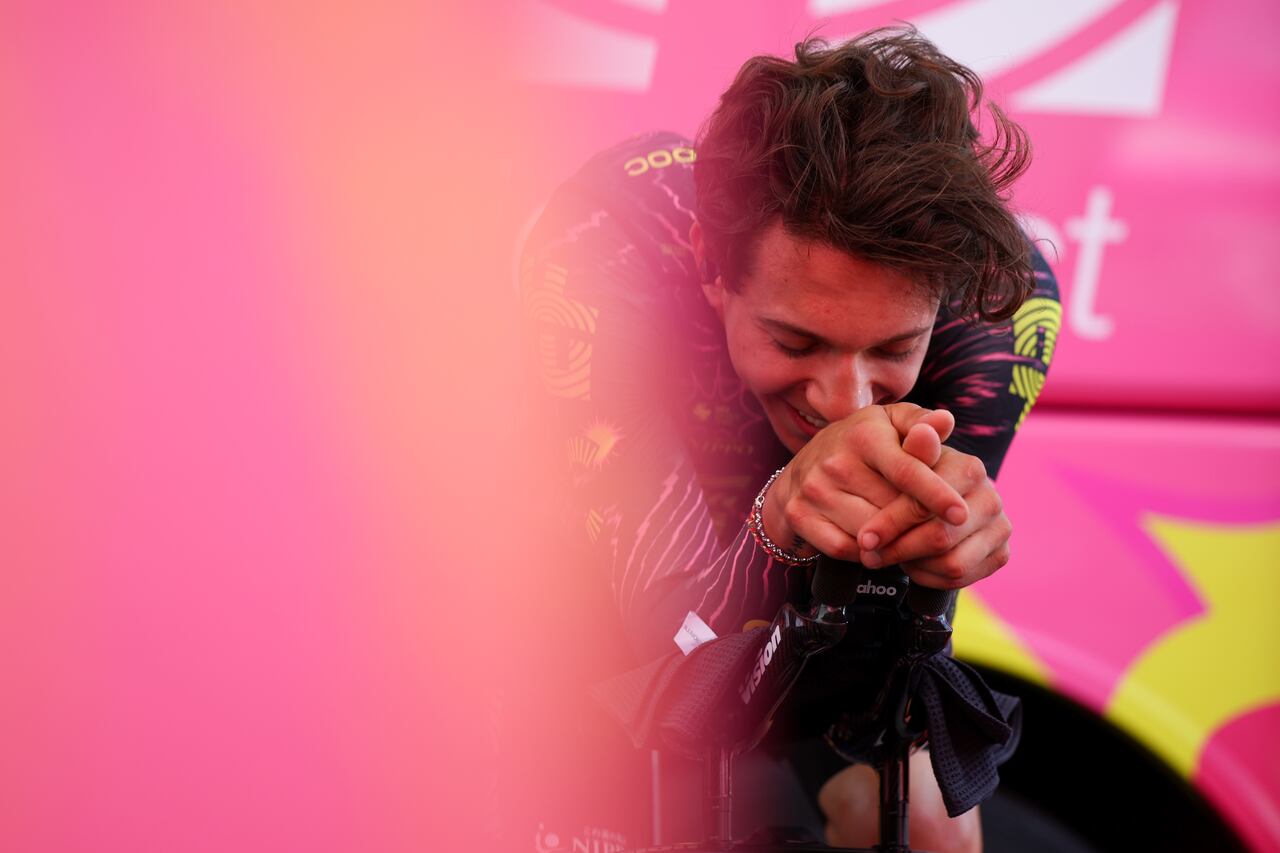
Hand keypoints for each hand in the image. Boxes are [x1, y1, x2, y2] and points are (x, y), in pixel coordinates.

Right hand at [763, 403, 968, 560]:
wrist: (801, 469)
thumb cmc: (861, 445)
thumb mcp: (890, 425)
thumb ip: (921, 424)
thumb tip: (945, 421)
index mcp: (864, 434)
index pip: (906, 470)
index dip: (936, 494)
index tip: (962, 515)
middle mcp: (835, 461)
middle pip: (890, 509)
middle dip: (916, 524)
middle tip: (934, 528)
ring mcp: (814, 489)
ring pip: (869, 533)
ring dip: (893, 541)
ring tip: (903, 533)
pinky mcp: (799, 515)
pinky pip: (845, 548)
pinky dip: (865, 551)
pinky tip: (874, 541)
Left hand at [855, 445, 1010, 589]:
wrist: (931, 499)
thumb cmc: (906, 474)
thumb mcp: (900, 457)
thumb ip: (914, 449)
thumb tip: (932, 422)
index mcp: (970, 468)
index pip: (928, 501)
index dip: (894, 521)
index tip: (865, 537)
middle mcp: (992, 498)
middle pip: (941, 536)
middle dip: (900, 547)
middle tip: (868, 554)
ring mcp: (1001, 527)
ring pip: (951, 563)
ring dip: (913, 564)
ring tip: (887, 555)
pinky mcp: (1000, 554)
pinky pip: (959, 578)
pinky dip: (929, 577)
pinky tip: (911, 564)